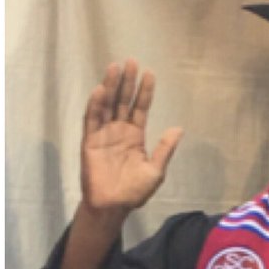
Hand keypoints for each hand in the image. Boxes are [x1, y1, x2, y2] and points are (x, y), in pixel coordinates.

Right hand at [80, 59, 182, 215]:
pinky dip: (95, 105)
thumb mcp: (156, 171)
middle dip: (127, 82)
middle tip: (131, 61)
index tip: (149, 73)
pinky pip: (92, 120)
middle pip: (123, 101)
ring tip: (115, 67)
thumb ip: (165, 149)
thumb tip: (178, 129)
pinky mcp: (90, 142)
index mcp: (135, 136)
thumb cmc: (134, 192)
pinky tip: (100, 90)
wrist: (112, 207)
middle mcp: (119, 131)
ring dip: (111, 87)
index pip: (140, 108)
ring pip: (107, 106)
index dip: (144, 91)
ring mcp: (103, 135)